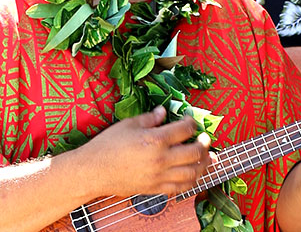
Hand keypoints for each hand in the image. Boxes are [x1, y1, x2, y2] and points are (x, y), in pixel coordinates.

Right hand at [80, 106, 211, 196]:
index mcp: (155, 140)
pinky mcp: (155, 188)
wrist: (93, 171)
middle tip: (205, 139)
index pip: (184, 130)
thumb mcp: (128, 124)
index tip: (190, 120)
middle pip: (194, 152)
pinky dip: (191, 182)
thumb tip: (163, 111)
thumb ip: (150, 118)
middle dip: (204, 144)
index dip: (191, 123)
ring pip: (191, 173)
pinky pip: (180, 188)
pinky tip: (194, 175)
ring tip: (207, 158)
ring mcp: (159, 176)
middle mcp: (161, 159)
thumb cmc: (108, 146)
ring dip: (203, 165)